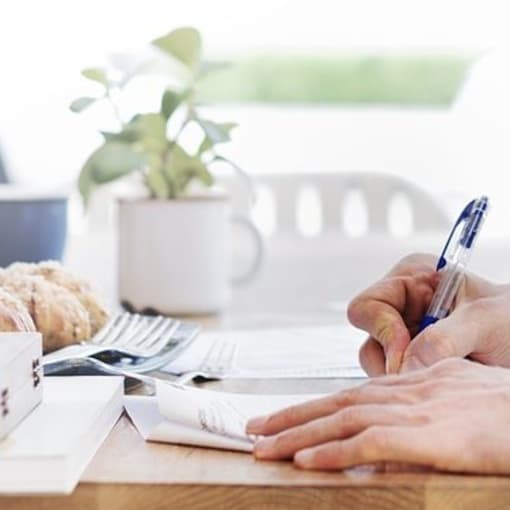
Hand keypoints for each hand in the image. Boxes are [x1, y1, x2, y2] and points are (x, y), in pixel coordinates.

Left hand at [247, 359, 509, 472]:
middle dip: (291, 417)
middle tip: (254, 429)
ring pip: (341, 420)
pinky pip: (368, 443)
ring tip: (262, 447)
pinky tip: (305, 462)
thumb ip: (424, 403)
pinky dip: (333, 452)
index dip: (313, 405)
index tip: (283, 416)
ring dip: (297, 434)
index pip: (349, 394)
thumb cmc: (507, 409)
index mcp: (411, 383)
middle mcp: (405, 392)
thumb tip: (398, 419)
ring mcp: (414, 411)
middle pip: (335, 403)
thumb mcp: (459, 394)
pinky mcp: (427, 436)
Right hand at [347, 253, 509, 374]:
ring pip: (378, 364)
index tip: (408, 354)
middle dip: (394, 360)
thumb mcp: (486, 321)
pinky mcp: (412, 360)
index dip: (383, 330)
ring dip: (406, 376)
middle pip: (369, 338)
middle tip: (426, 373)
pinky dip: (413, 386)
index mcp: (412, 279)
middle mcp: (401, 306)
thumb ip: (444, 338)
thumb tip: (405, 365)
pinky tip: (441, 382)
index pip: (367, 305)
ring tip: (445, 375)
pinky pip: (395, 379)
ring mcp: (405, 335)